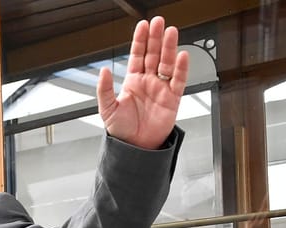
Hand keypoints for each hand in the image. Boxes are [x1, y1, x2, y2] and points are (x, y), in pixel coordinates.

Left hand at [97, 16, 188, 149]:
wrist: (135, 147)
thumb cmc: (121, 130)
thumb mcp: (107, 109)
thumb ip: (104, 89)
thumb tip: (103, 71)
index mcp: (132, 81)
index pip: (137, 55)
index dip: (140, 40)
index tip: (143, 25)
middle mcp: (148, 82)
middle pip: (154, 54)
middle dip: (156, 38)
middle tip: (159, 22)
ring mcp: (161, 88)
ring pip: (167, 63)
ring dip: (169, 47)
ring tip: (171, 32)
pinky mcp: (173, 98)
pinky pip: (179, 80)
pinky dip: (181, 68)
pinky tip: (181, 56)